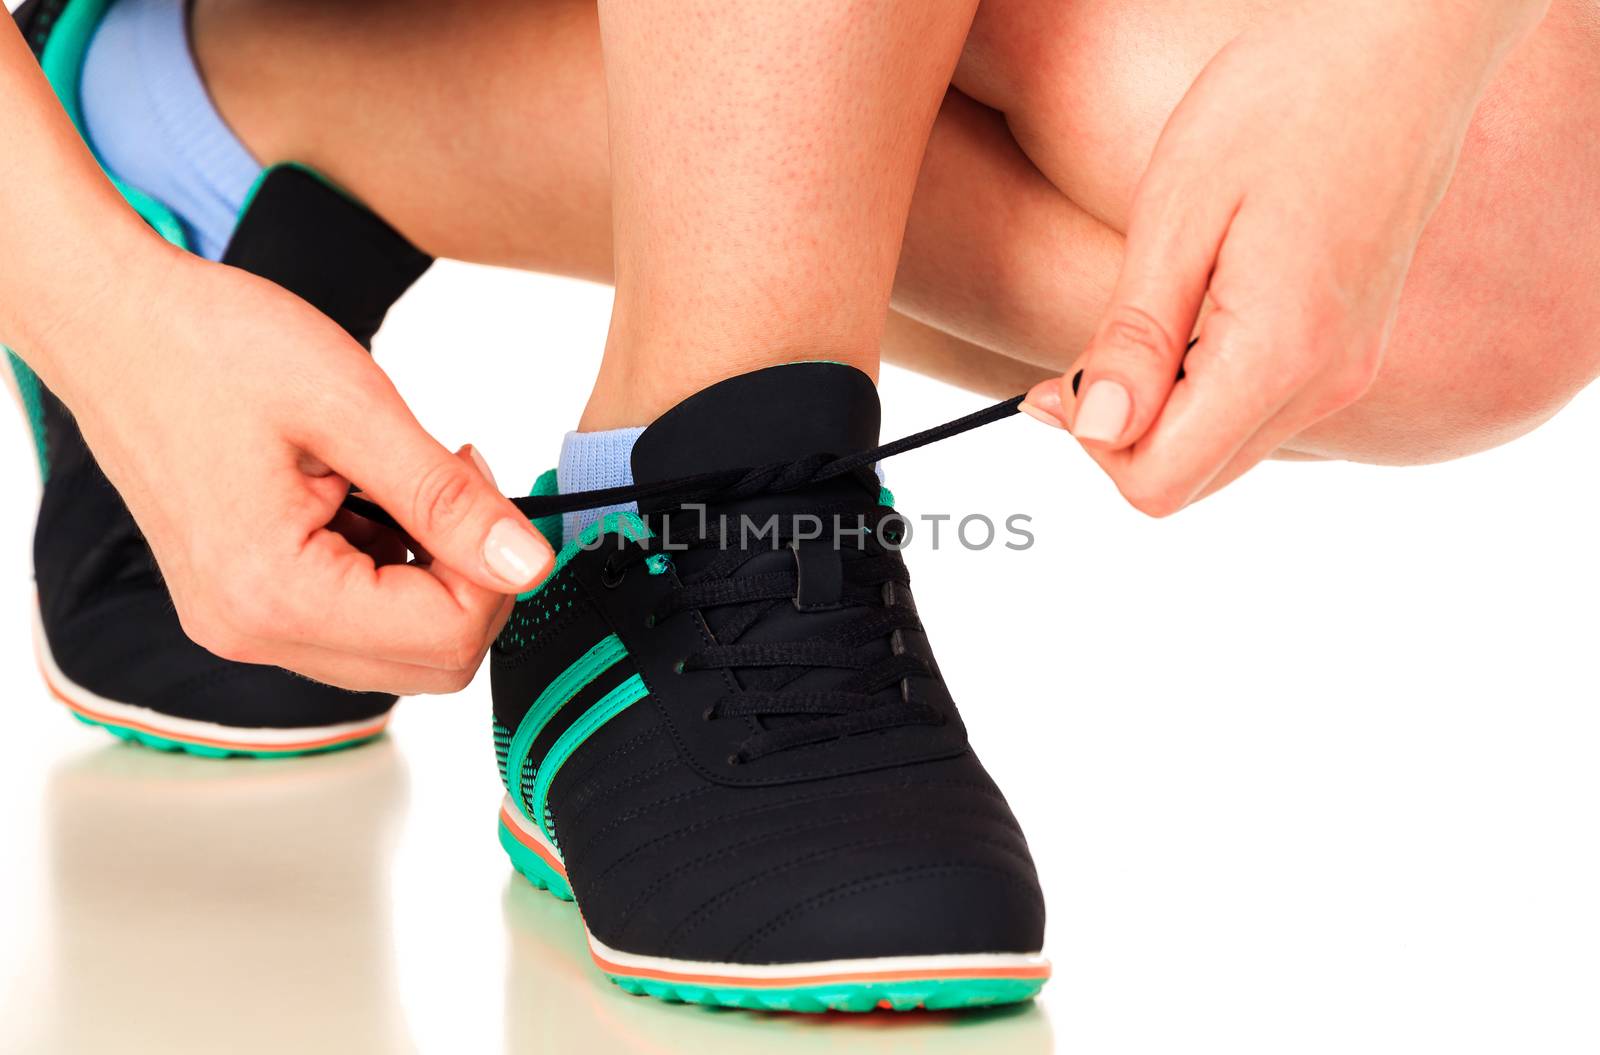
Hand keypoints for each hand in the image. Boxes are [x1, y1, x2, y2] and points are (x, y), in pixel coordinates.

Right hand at [26, 246, 552, 693]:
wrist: (112, 322)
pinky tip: (369, 498)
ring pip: (398, 648)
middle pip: (430, 662)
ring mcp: (245, 625)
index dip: (496, 568)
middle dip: (471, 579)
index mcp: (273, 594)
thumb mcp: (352, 407)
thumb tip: (532, 562)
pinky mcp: (246, 603)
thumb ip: (447, 497)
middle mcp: (253, 633)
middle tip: (456, 481)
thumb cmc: (210, 346)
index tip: (483, 484)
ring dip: (431, 575)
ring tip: (402, 479)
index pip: (447, 635)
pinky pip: (354, 622)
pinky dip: (388, 570)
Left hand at [1021, 0, 1548, 515]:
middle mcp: (1326, 384)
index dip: (1094, 443)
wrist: (1404, 44)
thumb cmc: (1285, 100)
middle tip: (1096, 346)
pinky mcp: (1350, 348)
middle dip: (1123, 431)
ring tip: (1148, 314)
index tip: (1070, 376)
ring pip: (1222, 450)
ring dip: (1163, 408)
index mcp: (1281, 357)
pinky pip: (1259, 409)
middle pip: (1189, 479)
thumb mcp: (1178, 214)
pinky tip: (1192, 311)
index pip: (1158, 482)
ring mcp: (1347, 370)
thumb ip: (1134, 338)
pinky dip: (1206, 386)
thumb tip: (1095, 430)